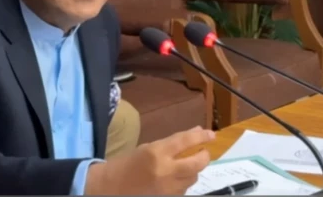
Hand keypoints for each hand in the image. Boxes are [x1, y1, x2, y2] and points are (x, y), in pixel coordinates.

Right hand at [85, 126, 214, 194]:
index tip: (210, 134)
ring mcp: (169, 188)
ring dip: (194, 169)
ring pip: (193, 178)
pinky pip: (185, 189)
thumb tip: (194, 134)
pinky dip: (185, 182)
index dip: (201, 137)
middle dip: (204, 156)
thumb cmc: (128, 163)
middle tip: (204, 152)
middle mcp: (165, 171)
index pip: (184, 142)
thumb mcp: (148, 147)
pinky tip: (178, 177)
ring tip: (189, 164)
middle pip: (196, 163)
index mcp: (156, 153)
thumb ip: (172, 142)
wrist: (112, 187)